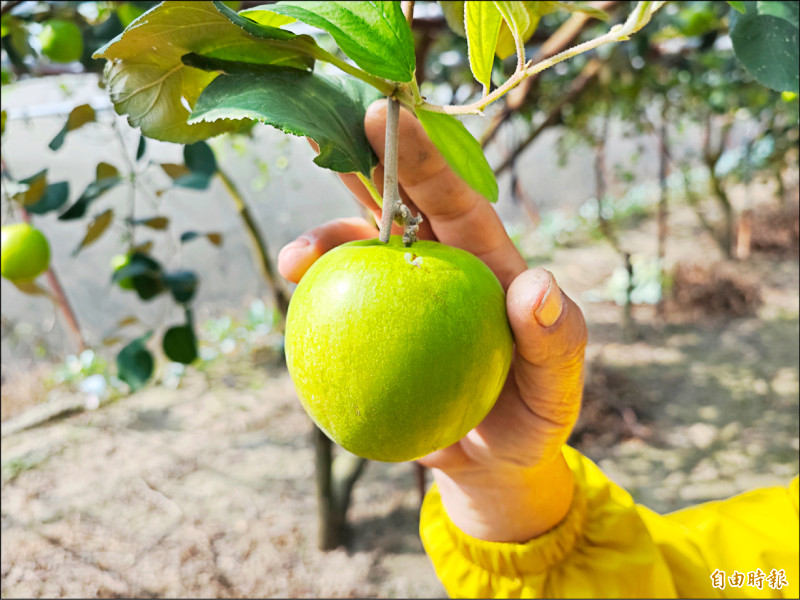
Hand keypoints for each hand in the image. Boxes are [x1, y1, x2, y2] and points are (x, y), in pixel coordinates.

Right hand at [279, 100, 587, 542]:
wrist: (494, 460)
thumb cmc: (534, 413)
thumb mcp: (558, 386)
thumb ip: (555, 340)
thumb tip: (536, 285)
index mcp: (483, 261)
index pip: (451, 199)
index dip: (418, 158)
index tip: (383, 118)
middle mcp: (437, 267)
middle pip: (392, 207)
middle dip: (358, 166)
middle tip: (321, 133)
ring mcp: (398, 300)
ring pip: (354, 253)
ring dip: (322, 244)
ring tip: (295, 261)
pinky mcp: (369, 334)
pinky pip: (334, 311)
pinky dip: (311, 302)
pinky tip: (293, 304)